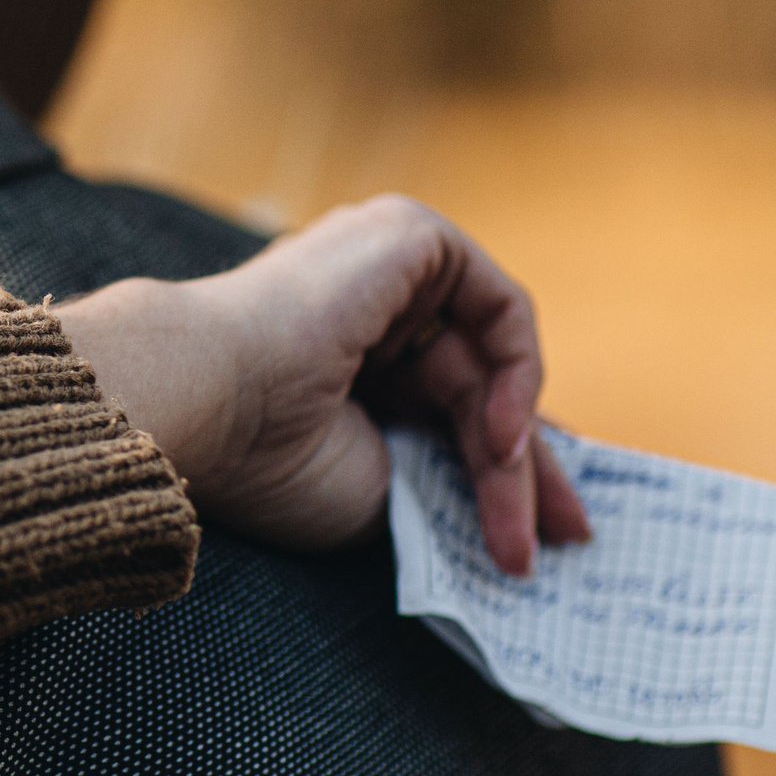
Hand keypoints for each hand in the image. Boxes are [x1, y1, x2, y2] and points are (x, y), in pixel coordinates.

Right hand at [53, 195, 588, 573]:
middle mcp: (364, 309)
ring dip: (517, 448)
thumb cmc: (269, 458)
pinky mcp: (408, 235)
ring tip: (522, 519)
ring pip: (489, 363)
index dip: (499, 476)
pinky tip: (498, 437)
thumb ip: (444, 477)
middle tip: (566, 539)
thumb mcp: (380, 488)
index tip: (537, 541)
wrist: (208, 398)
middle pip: (475, 392)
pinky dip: (516, 372)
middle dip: (526, 473)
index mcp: (338, 365)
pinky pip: (499, 305)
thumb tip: (524, 494)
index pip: (442, 412)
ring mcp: (386, 267)